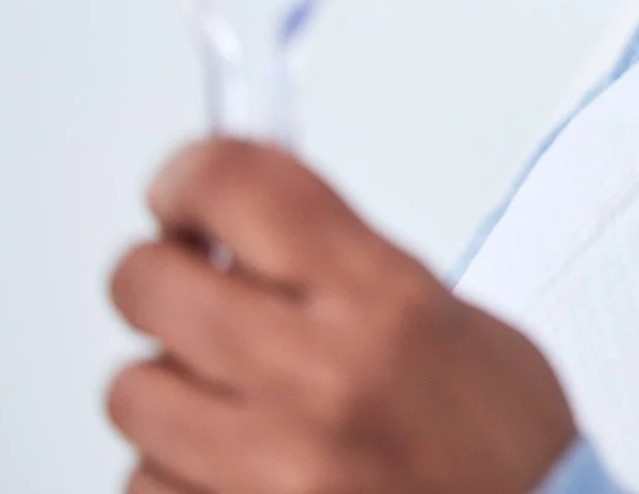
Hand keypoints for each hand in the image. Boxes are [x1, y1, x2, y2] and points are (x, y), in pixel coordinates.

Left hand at [106, 140, 575, 493]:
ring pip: (132, 392)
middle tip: (189, 288)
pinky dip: (175, 475)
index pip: (237, 186)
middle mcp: (320, 382)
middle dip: (160, 278)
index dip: (191, 175)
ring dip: (169, 391)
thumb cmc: (506, 453)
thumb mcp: (459, 328)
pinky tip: (234, 470)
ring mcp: (267, 470)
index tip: (185, 191)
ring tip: (230, 403)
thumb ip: (353, 272)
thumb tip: (249, 232)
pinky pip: (142, 483)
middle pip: (149, 282)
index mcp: (386, 306)